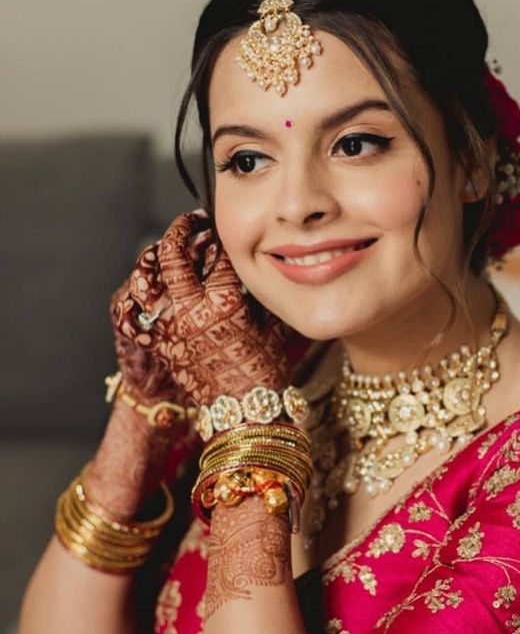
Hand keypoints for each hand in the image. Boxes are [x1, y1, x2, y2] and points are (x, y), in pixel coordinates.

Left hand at [138, 212, 290, 405]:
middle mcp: (193, 311)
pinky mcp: (158, 345)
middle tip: (189, 222)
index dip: (220, 235)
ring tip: (164, 249)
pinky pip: (134, 312)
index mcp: (225, 302)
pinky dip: (137, 296)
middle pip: (174, 254)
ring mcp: (170, 328)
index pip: (218, 252)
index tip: (221, 227)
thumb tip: (253, 264)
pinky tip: (148, 286)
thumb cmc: (266, 369)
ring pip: (147, 278)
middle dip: (181, 230)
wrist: (245, 411)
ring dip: (154, 258)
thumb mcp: (271, 323)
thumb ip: (258, 291)